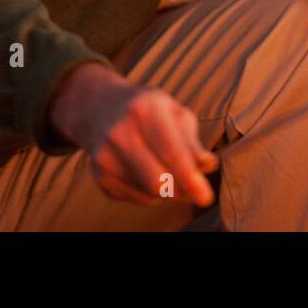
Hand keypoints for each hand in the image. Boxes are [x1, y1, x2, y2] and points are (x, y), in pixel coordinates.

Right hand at [48, 62, 217, 207]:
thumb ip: (191, 140)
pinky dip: (151, 193)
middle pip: (158, 181)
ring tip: (170, 171)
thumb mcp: (174, 112)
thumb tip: (207, 164)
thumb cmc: (149, 111)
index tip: (205, 198)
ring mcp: (105, 156)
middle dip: (182, 190)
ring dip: (168, 191)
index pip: (170, 152)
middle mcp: (120, 133)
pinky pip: (136, 199)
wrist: (101, 109)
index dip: (190, 178)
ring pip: (148, 194)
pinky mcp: (99, 176)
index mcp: (144, 110)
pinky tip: (149, 172)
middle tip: (194, 186)